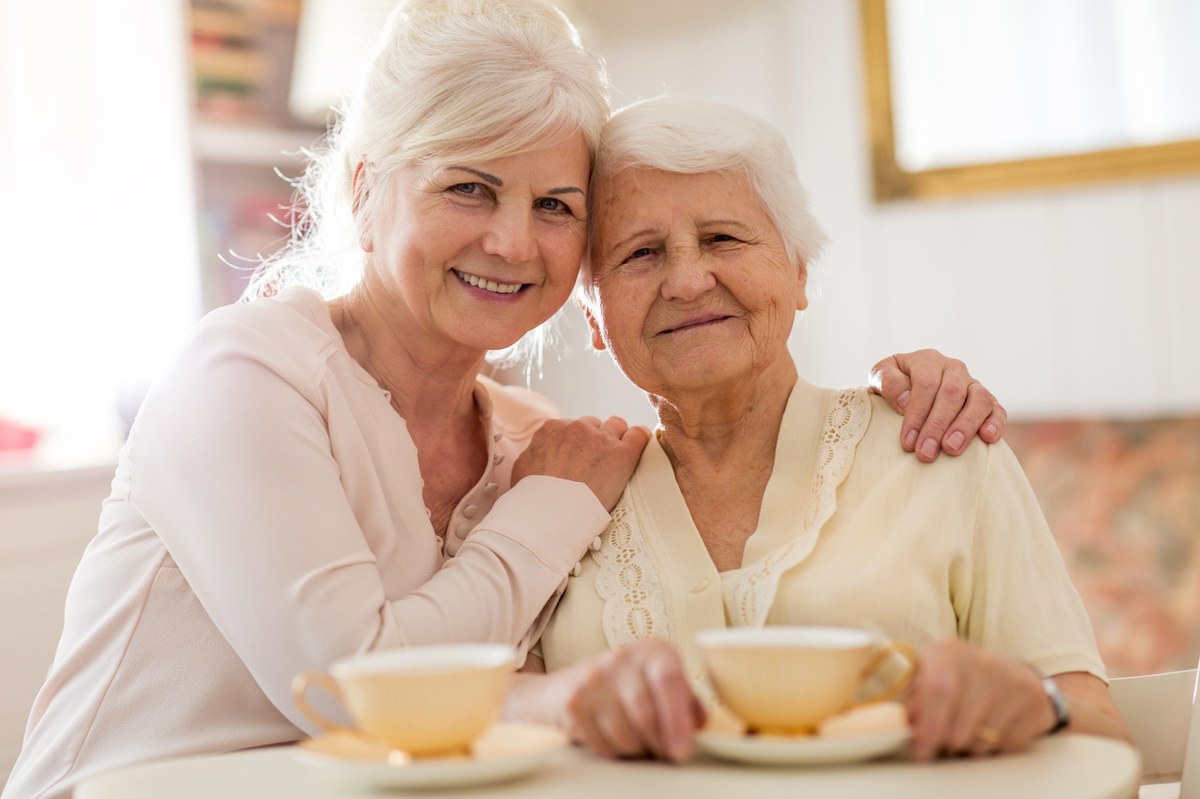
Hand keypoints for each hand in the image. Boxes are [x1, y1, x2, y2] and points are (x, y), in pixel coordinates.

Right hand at [511, 416, 650, 510]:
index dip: (578, 443)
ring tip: (616, 460)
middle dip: (596, 440)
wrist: (550, 515)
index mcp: (552, 429)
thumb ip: (534, 453)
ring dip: (617, 439)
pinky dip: (639, 440)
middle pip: (594, 425)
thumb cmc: (533, 499)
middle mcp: (577, 428)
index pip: (572, 426)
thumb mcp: (522, 469)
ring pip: (617, 426)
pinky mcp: (622, 454)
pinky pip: (639, 435)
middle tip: (597, 463)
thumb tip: (539, 452)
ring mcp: (601, 439)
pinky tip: (639, 449)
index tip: (580, 457)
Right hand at [536, 639, 704, 761]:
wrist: (567, 686)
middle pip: (646, 716)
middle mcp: (622, 657)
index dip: (677, 720)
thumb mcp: (662, 686)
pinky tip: (612, 738)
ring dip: (635, 750)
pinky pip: (602, 744)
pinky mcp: (572, 702)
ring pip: (625, 735)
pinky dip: (613, 752)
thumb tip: (699, 725)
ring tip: (636, 740)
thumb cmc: (629, 688)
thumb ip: (687, 703)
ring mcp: (593, 678)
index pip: (669, 680)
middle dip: (658, 744)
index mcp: (653, 651)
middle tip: (662, 752)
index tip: (682, 751)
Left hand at [869, 349, 1005, 462]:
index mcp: (927, 360)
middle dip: (937, 425)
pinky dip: (996, 423)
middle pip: (951, 393)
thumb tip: (907, 401)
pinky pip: (998, 410)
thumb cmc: (894, 387)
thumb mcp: (880, 377)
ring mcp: (974, 385)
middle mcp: (954, 369)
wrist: (910, 391)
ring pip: (979, 399)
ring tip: (951, 449)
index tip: (907, 442)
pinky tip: (987, 438)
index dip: (917, 414)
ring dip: (965, 426)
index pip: (926, 384)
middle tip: (926, 453)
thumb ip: (888, 383)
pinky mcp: (989, 403)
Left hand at [905, 639, 1055, 760]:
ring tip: (968, 732)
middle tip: (941, 747)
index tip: (919, 751)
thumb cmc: (963, 679)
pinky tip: (993, 730)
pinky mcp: (1033, 700)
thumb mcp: (934, 676)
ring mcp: (1011, 680)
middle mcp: (981, 660)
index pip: (936, 690)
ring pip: (981, 738)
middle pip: (957, 722)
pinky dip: (995, 747)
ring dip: (969, 746)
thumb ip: (915, 697)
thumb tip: (905, 723)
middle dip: (945, 743)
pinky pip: (1006, 743)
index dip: (926, 727)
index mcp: (948, 650)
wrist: (1018, 674)